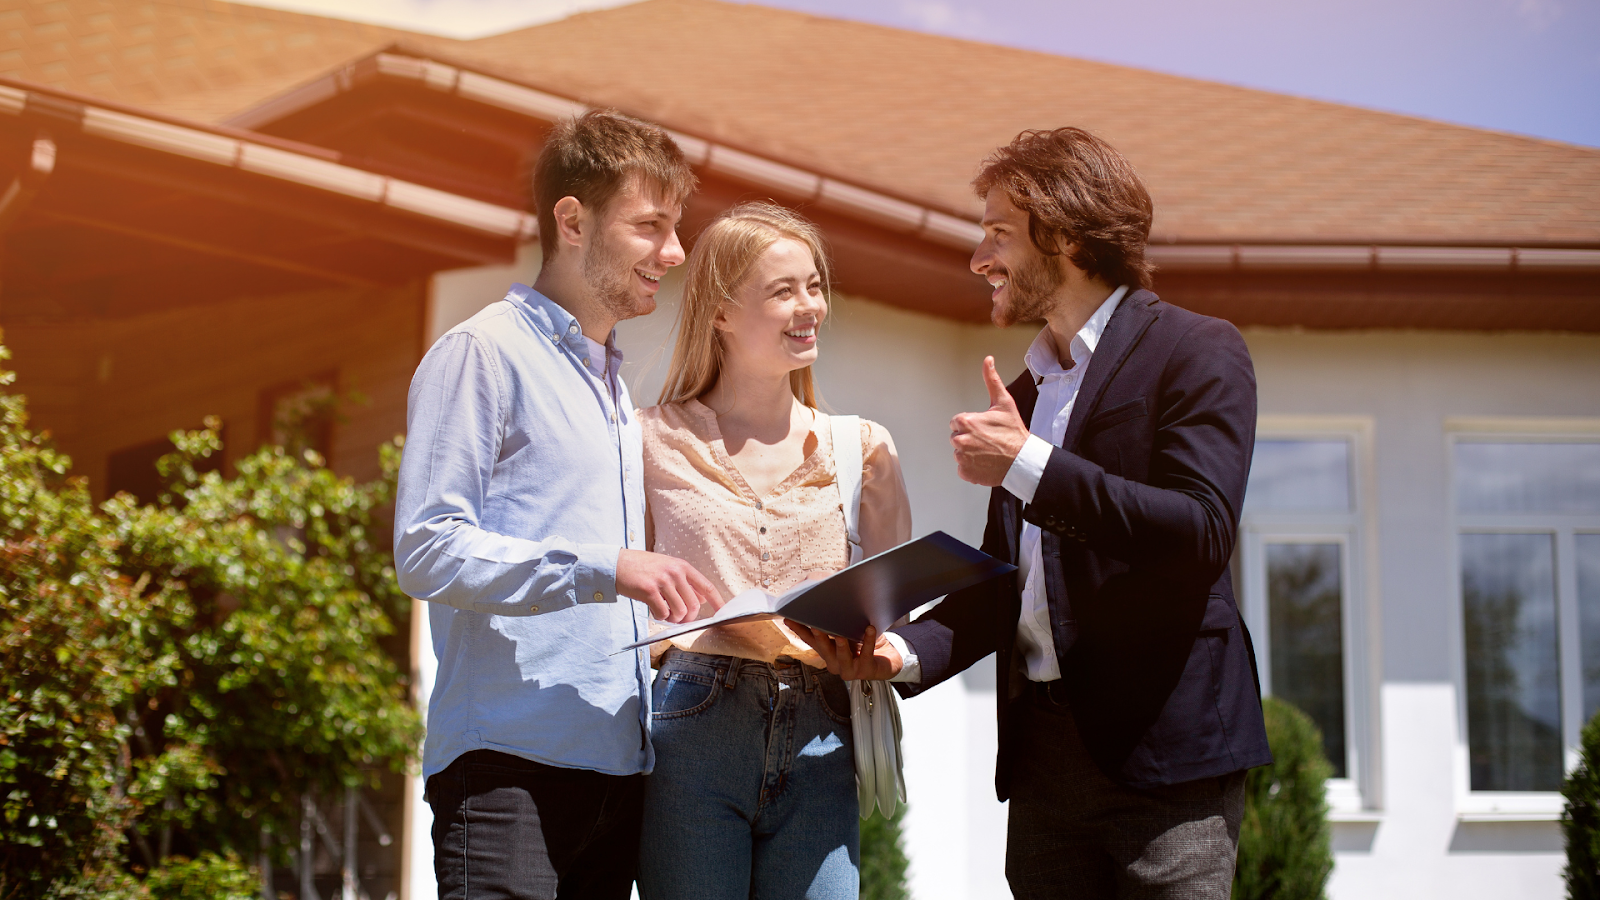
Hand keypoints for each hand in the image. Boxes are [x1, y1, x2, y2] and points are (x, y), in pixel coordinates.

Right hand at [616, 549, 722, 623]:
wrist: (617, 564)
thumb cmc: (643, 568)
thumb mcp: (667, 568)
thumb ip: (685, 582)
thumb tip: (702, 599)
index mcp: (682, 566)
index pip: (707, 586)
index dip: (717, 602)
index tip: (723, 613)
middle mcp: (675, 572)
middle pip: (694, 605)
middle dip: (688, 617)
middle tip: (679, 619)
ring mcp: (662, 581)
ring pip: (680, 611)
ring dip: (674, 619)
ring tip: (665, 614)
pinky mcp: (649, 590)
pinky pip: (663, 613)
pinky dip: (660, 617)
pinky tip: (654, 611)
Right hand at [785, 622, 902, 680]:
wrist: (887, 660)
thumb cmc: (864, 643)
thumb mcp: (848, 630)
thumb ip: (837, 619)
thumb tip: (827, 591)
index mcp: (827, 651)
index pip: (810, 640)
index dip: (799, 630)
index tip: (788, 618)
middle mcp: (834, 662)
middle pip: (824, 649)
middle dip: (819, 637)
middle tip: (815, 626)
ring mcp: (849, 669)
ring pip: (842, 658)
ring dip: (840, 646)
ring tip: (840, 636)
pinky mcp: (865, 670)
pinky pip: (866, 655)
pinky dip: (868, 642)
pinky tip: (870, 629)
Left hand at [950, 356, 1029, 486]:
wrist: (1023, 460)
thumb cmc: (1014, 432)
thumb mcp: (1004, 402)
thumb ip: (992, 380)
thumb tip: (988, 360)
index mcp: (965, 422)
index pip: (957, 422)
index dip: (971, 424)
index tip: (985, 428)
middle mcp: (959, 440)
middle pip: (957, 437)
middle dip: (969, 437)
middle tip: (988, 440)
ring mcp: (962, 458)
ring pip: (960, 452)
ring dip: (970, 452)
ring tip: (988, 451)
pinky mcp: (965, 472)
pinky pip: (963, 468)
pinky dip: (972, 467)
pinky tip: (986, 462)